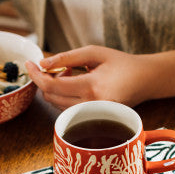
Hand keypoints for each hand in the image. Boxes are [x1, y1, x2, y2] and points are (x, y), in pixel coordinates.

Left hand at [26, 45, 150, 109]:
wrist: (145, 80)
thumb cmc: (120, 63)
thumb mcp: (94, 53)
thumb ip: (67, 57)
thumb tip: (42, 64)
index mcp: (93, 87)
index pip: (53, 85)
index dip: (36, 75)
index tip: (29, 64)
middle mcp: (92, 106)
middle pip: (51, 97)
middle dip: (45, 80)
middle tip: (57, 65)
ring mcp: (93, 116)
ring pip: (57, 105)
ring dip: (55, 88)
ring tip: (71, 73)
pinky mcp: (93, 120)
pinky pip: (66, 110)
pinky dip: (62, 97)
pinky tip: (74, 85)